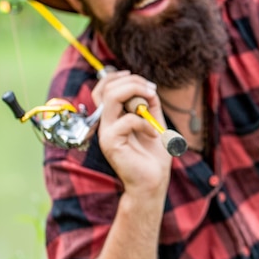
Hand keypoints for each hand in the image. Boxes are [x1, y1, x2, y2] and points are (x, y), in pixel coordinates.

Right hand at [94, 71, 171, 197]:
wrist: (153, 181)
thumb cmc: (153, 154)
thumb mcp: (154, 122)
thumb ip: (149, 104)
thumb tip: (148, 87)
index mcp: (112, 116)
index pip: (104, 88)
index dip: (121, 78)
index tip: (145, 82)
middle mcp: (105, 122)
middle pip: (107, 88)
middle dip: (133, 82)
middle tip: (151, 90)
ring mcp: (105, 132)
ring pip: (111, 97)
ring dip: (136, 91)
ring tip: (151, 99)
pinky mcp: (110, 143)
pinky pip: (127, 120)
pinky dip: (145, 122)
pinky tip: (154, 134)